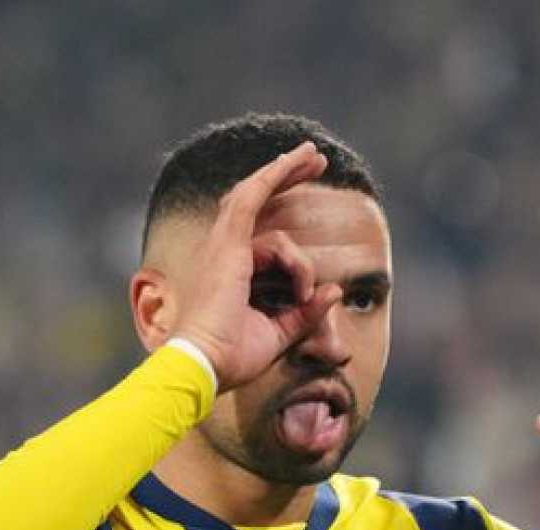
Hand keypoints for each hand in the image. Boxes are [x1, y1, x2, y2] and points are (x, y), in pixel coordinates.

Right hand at [173, 142, 343, 389]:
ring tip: (317, 156)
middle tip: (316, 160)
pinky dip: (274, 176)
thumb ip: (305, 312)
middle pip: (251, 199)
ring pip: (258, 196)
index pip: (256, 229)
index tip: (310, 209)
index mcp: (228, 271)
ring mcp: (222, 244)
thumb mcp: (279, 333)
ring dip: (286, 169)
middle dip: (284, 176)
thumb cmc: (232, 357)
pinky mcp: (229, 242)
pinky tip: (296, 160)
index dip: (280, 216)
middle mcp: (221, 251)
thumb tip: (334, 291)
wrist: (204, 364)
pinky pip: (253, 197)